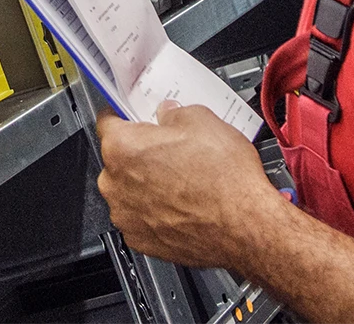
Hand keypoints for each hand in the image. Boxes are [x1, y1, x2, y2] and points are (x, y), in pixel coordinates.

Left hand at [95, 104, 276, 268]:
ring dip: (146, 184)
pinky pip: (140, 218)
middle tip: (171, 150)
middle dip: (140, 153)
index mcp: (122, 148)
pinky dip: (155, 211)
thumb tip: (168, 114)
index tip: (131, 116)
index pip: (107, 121)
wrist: (246, 226)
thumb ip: (173, 112)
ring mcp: (126, 216)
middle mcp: (115, 184)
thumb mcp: (202, 120)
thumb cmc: (224, 179)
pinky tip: (181, 204)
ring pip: (129, 190)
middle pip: (118, 159)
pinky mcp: (141, 241)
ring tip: (182, 180)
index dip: (123, 115)